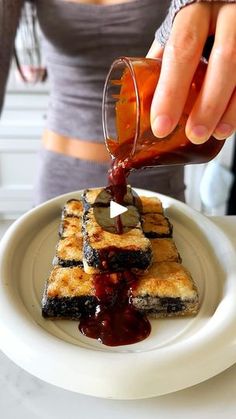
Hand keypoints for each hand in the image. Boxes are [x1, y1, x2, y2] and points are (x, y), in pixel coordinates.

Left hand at [147, 2, 235, 143]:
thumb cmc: (201, 16)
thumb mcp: (180, 26)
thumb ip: (166, 54)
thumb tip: (144, 95)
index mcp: (196, 10)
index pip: (182, 49)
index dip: (171, 91)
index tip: (161, 125)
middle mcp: (228, 14)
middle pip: (224, 59)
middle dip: (208, 104)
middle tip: (194, 134)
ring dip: (229, 109)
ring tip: (214, 133)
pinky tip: (228, 124)